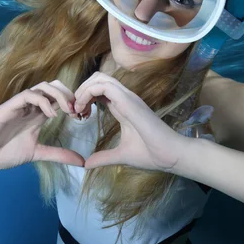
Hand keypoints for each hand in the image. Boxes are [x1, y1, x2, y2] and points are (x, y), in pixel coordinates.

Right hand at [0, 80, 83, 169]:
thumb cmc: (5, 152)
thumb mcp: (38, 153)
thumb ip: (58, 154)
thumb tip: (82, 161)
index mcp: (38, 114)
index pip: (59, 98)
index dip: (74, 102)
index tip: (83, 115)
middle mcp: (31, 106)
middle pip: (54, 87)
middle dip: (69, 94)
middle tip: (78, 110)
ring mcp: (20, 105)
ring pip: (43, 87)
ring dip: (59, 95)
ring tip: (68, 110)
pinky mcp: (8, 107)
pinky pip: (28, 95)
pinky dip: (43, 101)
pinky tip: (50, 115)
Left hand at [74, 72, 188, 171]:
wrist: (169, 156)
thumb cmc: (150, 154)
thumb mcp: (120, 155)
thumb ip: (104, 157)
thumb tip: (87, 164)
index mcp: (123, 106)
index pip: (100, 89)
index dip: (85, 97)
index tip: (78, 115)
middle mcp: (125, 98)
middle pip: (98, 78)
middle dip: (81, 90)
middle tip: (74, 110)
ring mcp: (127, 97)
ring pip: (100, 78)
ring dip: (83, 90)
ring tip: (77, 109)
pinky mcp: (128, 101)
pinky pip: (104, 86)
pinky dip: (88, 93)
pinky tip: (84, 110)